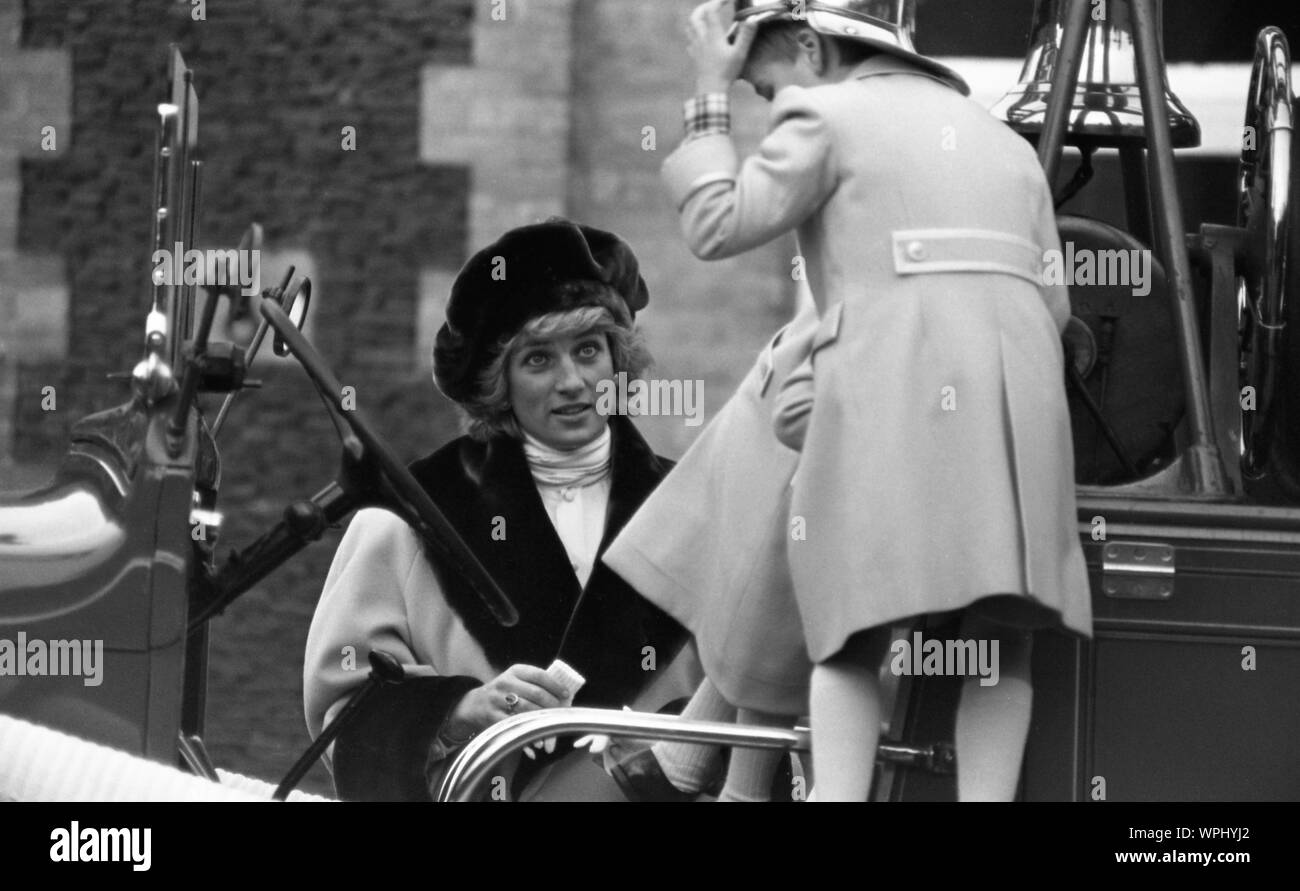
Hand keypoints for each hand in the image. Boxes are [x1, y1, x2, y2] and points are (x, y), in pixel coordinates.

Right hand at [446, 664, 569, 736]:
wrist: (474, 704)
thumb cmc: (505, 693)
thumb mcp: (516, 681)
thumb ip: (536, 686)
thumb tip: (564, 700)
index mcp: (515, 671)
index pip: (539, 675)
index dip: (556, 685)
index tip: (567, 695)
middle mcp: (506, 682)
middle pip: (536, 694)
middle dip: (552, 705)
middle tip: (562, 715)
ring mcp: (497, 699)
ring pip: (527, 710)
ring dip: (542, 721)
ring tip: (553, 728)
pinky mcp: (492, 716)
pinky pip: (514, 725)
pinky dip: (527, 734)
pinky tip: (536, 742)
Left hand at [686, 0, 759, 93]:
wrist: (710, 90)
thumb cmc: (726, 72)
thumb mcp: (740, 54)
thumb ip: (746, 35)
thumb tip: (753, 19)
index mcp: (713, 35)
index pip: (711, 10)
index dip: (718, 1)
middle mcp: (701, 38)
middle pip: (696, 15)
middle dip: (704, 7)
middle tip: (714, 5)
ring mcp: (696, 47)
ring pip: (690, 26)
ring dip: (697, 18)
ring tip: (706, 16)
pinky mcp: (694, 56)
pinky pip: (691, 39)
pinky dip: (695, 32)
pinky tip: (701, 36)